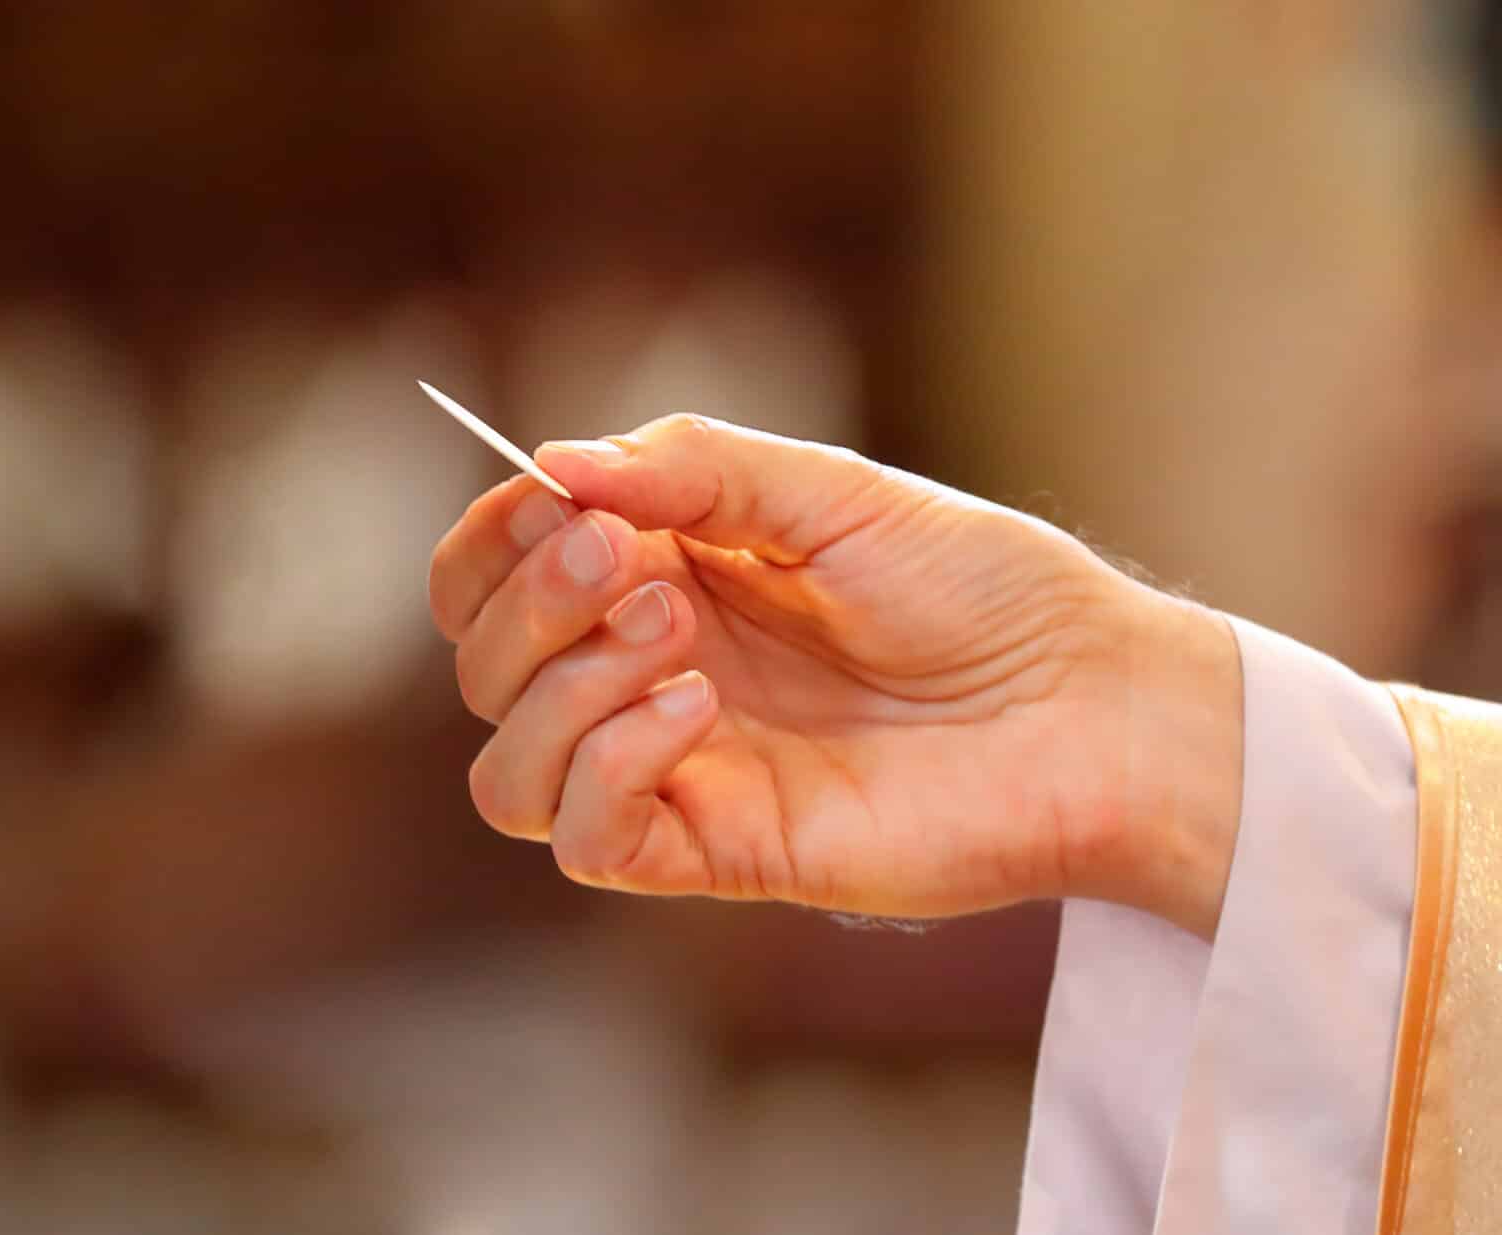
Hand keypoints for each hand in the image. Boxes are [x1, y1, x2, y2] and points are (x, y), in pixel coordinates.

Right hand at [428, 415, 1243, 937]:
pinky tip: (695, 711)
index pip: (493, 575)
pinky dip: (607, 766)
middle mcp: (643, 677)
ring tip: (680, 639)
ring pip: (505, 774)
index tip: (549, 499)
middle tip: (626, 558)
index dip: (490, 539)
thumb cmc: (982, 588)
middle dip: (528, 602)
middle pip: (482, 668)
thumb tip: (552, 464)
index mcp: (658, 578)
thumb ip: (692, 469)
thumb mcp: (832, 491)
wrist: (1093, 705)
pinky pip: (584, 839)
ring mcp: (674, 771)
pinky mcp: (714, 851)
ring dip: (558, 689)